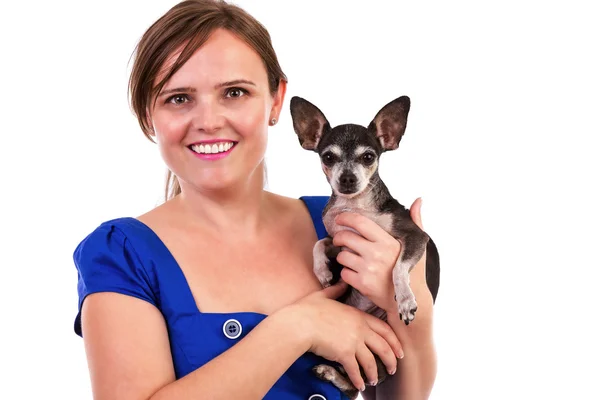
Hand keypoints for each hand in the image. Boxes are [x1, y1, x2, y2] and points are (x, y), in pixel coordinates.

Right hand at [290, 281, 403, 390]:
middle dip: (391, 359)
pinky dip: (358, 379)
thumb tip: (342, 281)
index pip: (383, 328)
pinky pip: (355, 370)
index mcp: (357, 315)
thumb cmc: (308, 309)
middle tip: (393, 367)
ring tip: (374, 381)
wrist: (299, 323)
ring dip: (374, 373)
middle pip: (383, 346)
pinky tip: (359, 385)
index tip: (398, 349)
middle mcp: (359, 329)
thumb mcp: (324, 295)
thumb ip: (336, 290)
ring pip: (371, 361)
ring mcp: (353, 342)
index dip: (393, 341)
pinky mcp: (344, 354)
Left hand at [332, 198, 427, 312]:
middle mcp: (377, 253)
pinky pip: (344, 273)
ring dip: (343, 257)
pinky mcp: (362, 284)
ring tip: (352, 259)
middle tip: (340, 240)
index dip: (346, 218)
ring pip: (342, 256)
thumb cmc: (413, 271)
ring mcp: (369, 269)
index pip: (360, 222)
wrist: (412, 301)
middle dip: (339, 237)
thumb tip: (418, 200)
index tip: (340, 219)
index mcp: (388, 241)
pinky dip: (347, 273)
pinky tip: (356, 273)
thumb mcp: (417, 245)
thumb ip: (415, 221)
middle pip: (345, 237)